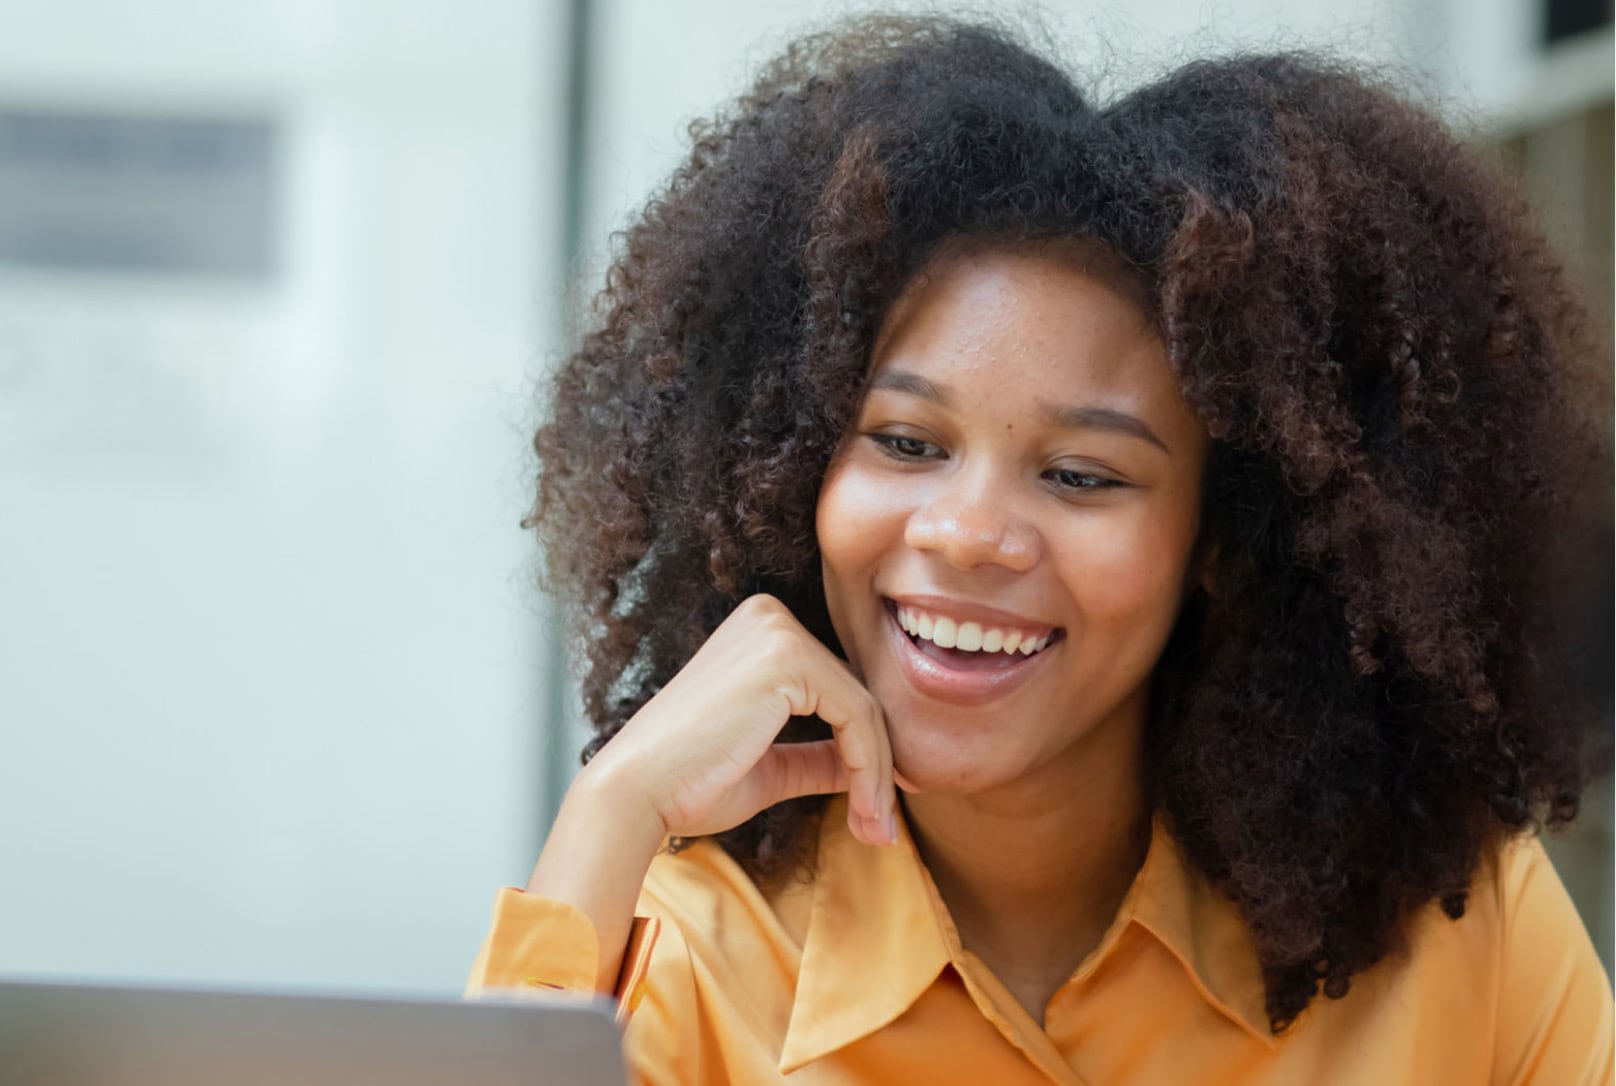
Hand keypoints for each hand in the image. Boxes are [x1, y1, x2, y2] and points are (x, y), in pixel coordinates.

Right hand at [585, 593, 897, 846]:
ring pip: (864, 709)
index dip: (869, 755)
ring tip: (875, 831)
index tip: (879, 810)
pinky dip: (869, 768)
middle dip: (878, 769)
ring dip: (877, 778)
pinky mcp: (787, 655)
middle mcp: (771, 617)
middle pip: (857, 697)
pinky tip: (864, 811)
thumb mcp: (770, 768)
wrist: (637, 793)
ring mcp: (778, 631)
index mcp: (762, 634)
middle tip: (881, 830)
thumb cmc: (689, 784)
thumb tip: (865, 770)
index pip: (839, 693)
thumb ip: (816, 758)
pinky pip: (856, 715)